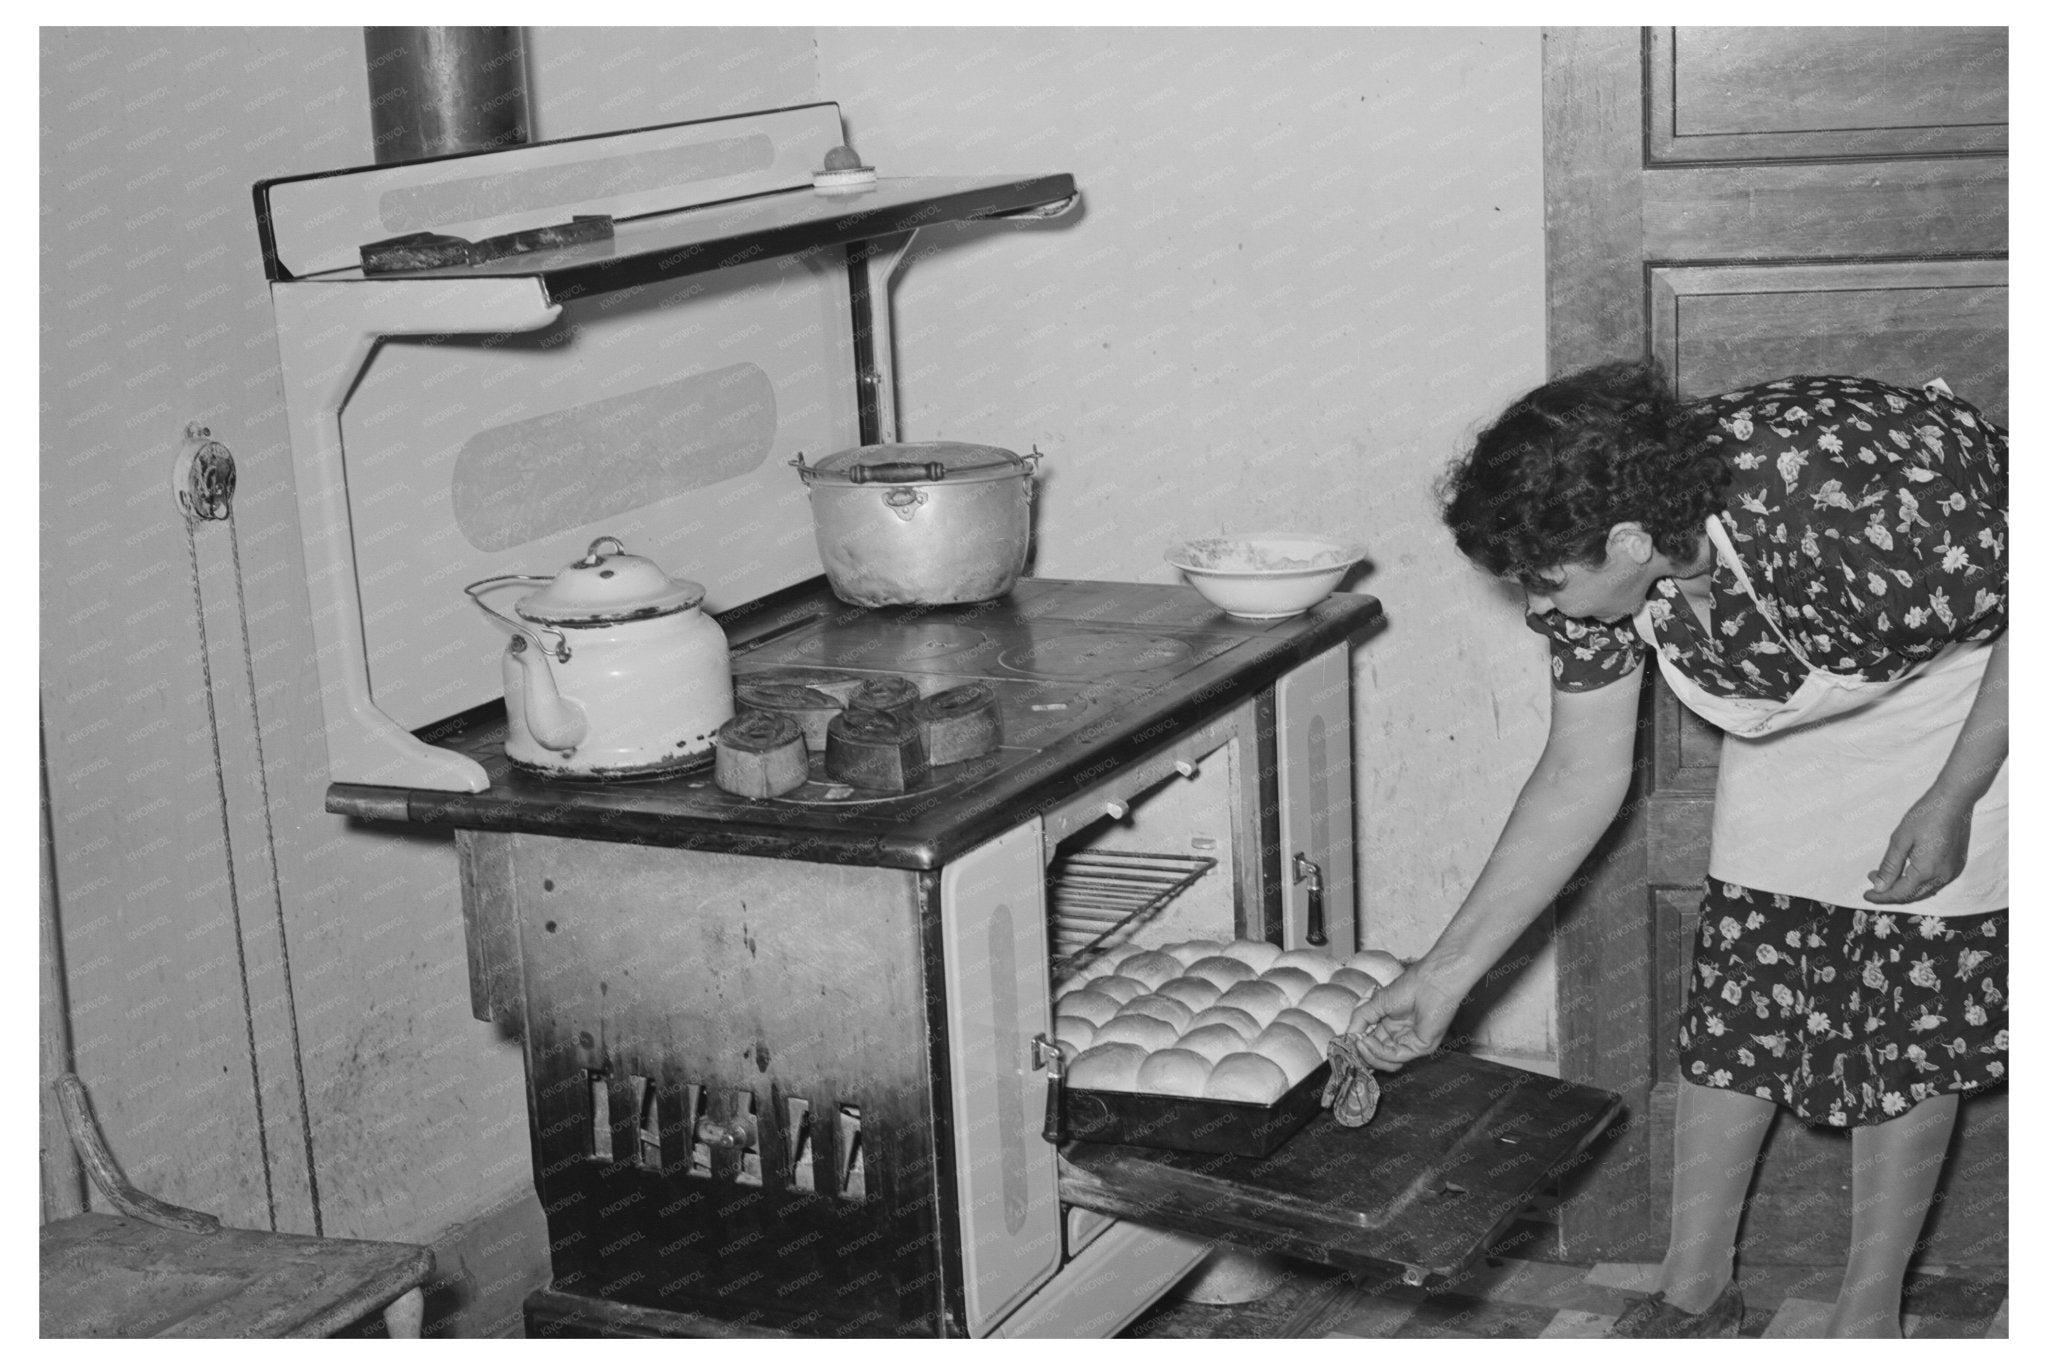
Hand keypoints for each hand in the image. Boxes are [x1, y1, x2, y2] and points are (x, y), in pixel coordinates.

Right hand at [1343, 967, 1464, 1070]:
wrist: (1431, 981)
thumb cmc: (1409, 986)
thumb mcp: (1376, 1002)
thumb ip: (1361, 1019)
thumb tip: (1348, 1036)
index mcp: (1390, 1026)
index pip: (1371, 1043)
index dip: (1358, 1046)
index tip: (1343, 1045)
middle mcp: (1400, 1036)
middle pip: (1377, 1055)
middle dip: (1361, 1054)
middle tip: (1349, 1048)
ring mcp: (1410, 1043)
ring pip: (1386, 1061)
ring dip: (1368, 1055)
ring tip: (1358, 1043)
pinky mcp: (1420, 1047)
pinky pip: (1396, 1057)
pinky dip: (1378, 1052)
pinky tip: (1367, 1042)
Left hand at [1864, 789, 1974, 904]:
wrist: (1954, 801)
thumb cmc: (1925, 816)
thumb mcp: (1900, 840)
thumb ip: (1890, 866)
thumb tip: (1879, 887)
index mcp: (1927, 871)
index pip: (1899, 894)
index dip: (1881, 896)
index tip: (1866, 894)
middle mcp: (1942, 877)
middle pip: (1912, 895)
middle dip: (1891, 891)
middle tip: (1873, 879)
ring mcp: (1952, 872)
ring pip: (1924, 891)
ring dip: (1905, 887)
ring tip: (1886, 875)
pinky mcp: (1957, 865)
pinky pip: (1935, 883)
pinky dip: (1919, 882)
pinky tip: (1907, 872)